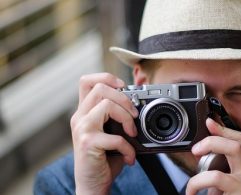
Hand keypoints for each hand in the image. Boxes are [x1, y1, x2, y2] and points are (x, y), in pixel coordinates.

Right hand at [70, 73, 138, 193]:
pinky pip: (115, 137)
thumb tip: (138, 106)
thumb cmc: (103, 159)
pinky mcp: (88, 143)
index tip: (123, 88)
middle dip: (124, 98)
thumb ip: (116, 118)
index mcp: (84, 112)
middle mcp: (80, 117)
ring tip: (132, 134)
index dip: (106, 77)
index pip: (87, 81)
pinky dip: (128, 148)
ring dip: (127, 118)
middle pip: (100, 88)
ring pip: (106, 105)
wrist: (92, 184)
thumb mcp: (110, 133)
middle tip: (134, 115)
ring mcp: (82, 129)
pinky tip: (129, 157)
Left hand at [187, 118, 240, 194]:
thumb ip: (216, 169)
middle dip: (213, 141)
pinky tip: (192, 193)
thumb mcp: (223, 184)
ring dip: (200, 175)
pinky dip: (197, 185)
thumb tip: (199, 152)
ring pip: (225, 165)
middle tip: (196, 149)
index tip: (208, 121)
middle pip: (236, 145)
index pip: (239, 141)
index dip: (223, 129)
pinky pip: (216, 183)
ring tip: (192, 184)